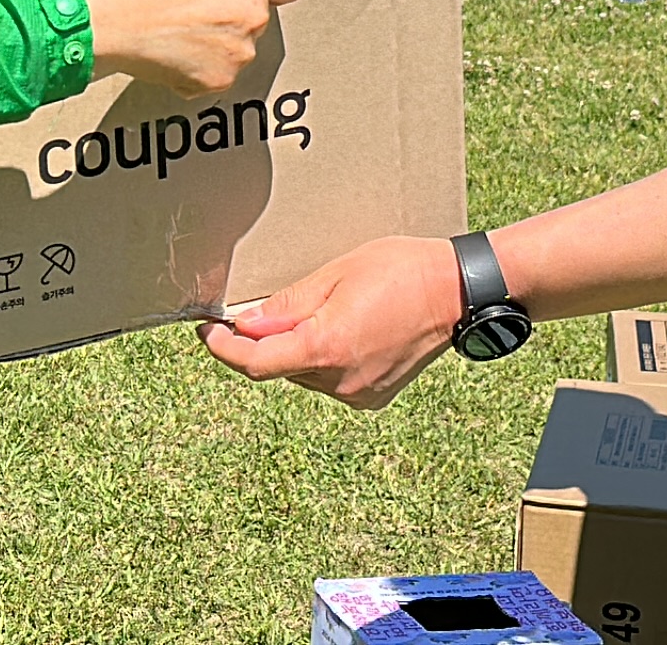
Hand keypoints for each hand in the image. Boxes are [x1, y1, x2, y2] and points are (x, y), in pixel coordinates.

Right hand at [74, 0, 304, 97]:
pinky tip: (171, 54)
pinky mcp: (218, 80)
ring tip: (177, 34)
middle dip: (232, 18)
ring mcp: (238, 52)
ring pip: (237, 49)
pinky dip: (198, 69)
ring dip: (216, 46)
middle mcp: (254, 15)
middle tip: (195, 13)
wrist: (108, 17)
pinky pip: (216, 74)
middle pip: (257, 19)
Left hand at [198, 234, 464, 408]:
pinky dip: (324, 358)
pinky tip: (346, 328)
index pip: (254, 362)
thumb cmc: (400, 270)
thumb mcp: (336, 274)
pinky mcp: (371, 396)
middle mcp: (339, 380)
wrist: (457, 292)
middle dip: (266, 339)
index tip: (208, 330)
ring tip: (326, 309)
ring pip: (304, 373)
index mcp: (325, 347)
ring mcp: (357, 393)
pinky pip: (330, 380)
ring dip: (298, 347)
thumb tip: (247, 325)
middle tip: (269, 306)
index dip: (224, 348)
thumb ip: (287, 305)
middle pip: (279, 365)